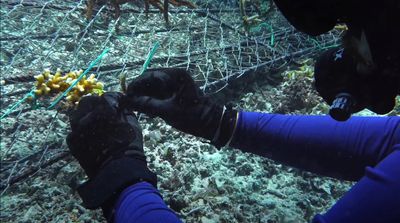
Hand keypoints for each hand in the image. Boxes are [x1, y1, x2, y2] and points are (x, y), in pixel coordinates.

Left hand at [67, 92, 155, 216]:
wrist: (117, 169)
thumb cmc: (130, 145)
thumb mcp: (133, 124)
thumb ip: (125, 111)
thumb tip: (121, 106)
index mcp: (105, 109)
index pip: (108, 96)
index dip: (114, 99)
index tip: (117, 104)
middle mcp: (88, 115)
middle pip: (88, 101)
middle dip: (95, 104)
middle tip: (103, 112)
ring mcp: (77, 128)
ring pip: (77, 115)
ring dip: (85, 116)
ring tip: (93, 124)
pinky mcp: (72, 140)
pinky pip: (74, 131)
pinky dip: (80, 132)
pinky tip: (89, 139)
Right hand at [123, 68, 236, 146]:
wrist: (211, 124)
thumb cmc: (192, 116)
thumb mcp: (167, 111)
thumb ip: (146, 105)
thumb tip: (126, 101)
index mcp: (175, 75)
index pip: (149, 75)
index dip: (135, 86)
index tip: (126, 97)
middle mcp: (175, 75)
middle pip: (150, 80)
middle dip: (140, 92)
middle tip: (132, 105)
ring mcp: (175, 83)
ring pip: (153, 87)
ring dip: (145, 98)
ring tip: (142, 111)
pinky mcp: (175, 92)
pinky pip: (159, 93)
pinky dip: (152, 101)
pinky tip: (150, 113)